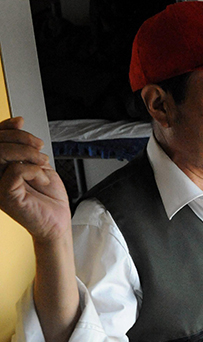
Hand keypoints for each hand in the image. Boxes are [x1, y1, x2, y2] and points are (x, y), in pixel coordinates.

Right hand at [0, 117, 70, 242]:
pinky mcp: (6, 196)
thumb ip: (24, 145)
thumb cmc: (47, 196)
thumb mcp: (37, 162)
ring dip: (28, 152)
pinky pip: (15, 171)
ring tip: (43, 162)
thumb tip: (18, 120)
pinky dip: (35, 170)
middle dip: (21, 138)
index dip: (6, 127)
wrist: (57, 221)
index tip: (21, 123)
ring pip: (1, 153)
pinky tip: (43, 179)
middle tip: (39, 148)